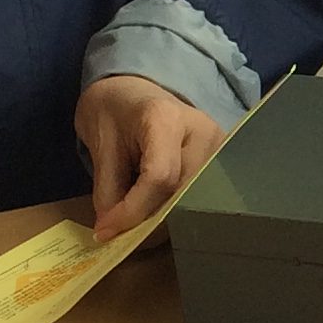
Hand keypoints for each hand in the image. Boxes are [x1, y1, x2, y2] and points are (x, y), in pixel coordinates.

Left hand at [74, 75, 224, 239]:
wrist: (133, 90)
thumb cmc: (113, 111)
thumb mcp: (99, 145)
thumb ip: (108, 190)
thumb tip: (112, 232)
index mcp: (166, 118)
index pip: (160, 177)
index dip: (133, 210)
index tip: (106, 230)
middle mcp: (203, 131)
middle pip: (181, 193)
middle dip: (147, 221)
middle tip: (118, 232)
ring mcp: (219, 147)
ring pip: (193, 201)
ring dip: (161, 219)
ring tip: (133, 220)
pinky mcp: (223, 160)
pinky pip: (199, 197)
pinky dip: (173, 211)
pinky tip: (152, 211)